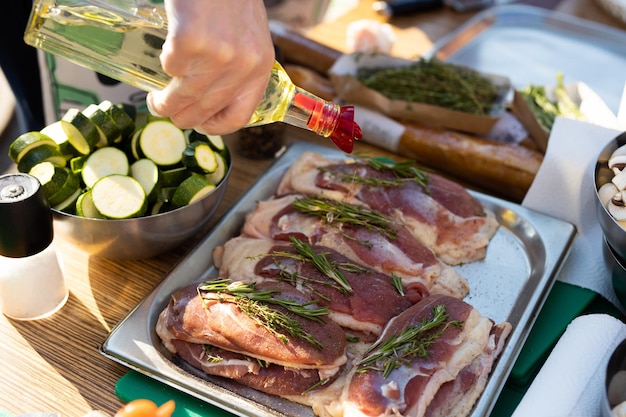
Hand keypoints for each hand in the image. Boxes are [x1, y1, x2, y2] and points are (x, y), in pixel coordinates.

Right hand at [146, 0, 274, 134]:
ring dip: (164, 102)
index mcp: (260, 69)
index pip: (238, 117)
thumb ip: (238, 69)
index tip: (199, 124)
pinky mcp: (191, 42)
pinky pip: (169, 68)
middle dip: (180, 117)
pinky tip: (167, 53)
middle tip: (166, 110)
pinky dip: (164, 63)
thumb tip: (212, 99)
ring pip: (182, 97)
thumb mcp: (249, 39)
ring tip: (156, 99)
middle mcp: (242, 68)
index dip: (214, 127)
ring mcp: (218, 57)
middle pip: (204, 112)